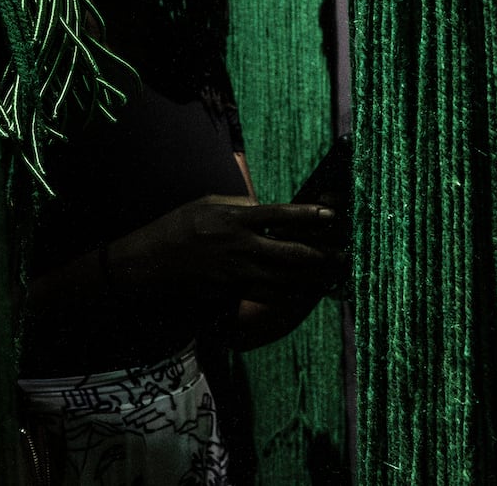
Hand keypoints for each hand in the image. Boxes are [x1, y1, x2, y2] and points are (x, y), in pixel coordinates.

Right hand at [145, 194, 340, 301]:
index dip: (308, 216)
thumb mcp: (209, 203)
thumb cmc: (179, 226)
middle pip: (290, 253)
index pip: (280, 215)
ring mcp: (237, 273)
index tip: (332, 215)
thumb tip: (265, 207)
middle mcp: (240, 247)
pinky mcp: (232, 291)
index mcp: (235, 219)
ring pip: (284, 280)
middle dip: (321, 255)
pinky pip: (267, 294)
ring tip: (334, 276)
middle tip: (345, 255)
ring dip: (311, 279)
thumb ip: (241, 205)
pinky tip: (305, 292)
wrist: (151, 262)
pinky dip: (289, 293)